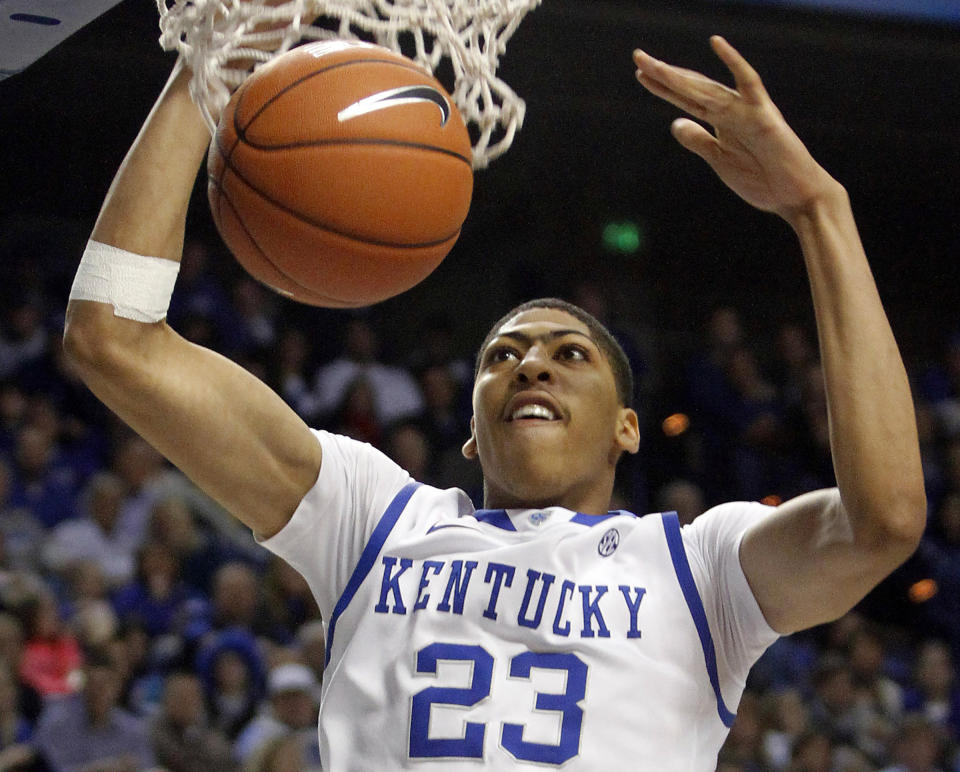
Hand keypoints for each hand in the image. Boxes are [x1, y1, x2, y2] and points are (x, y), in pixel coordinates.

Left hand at [633, 36, 842, 223]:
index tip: (641, 74)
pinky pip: (748, 83)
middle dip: (665, 75)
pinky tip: (716, 43)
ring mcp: (747, 110)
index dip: (664, 88)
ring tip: (656, 63)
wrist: (796, 196)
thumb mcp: (720, 161)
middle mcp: (732, 110)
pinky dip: (734, 63)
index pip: (687, 100)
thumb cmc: (763, 180)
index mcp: (721, 123)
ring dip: (682, 76)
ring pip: (708, 89)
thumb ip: (699, 142)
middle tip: (638, 57)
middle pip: (692, 89)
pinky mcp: (763, 115)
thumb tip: (675, 123)